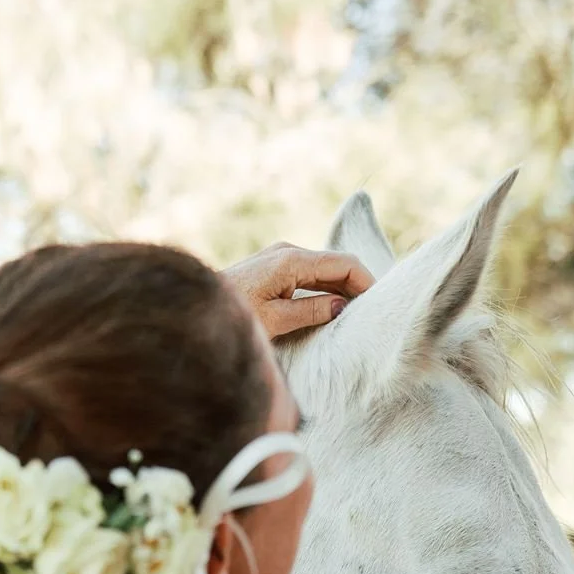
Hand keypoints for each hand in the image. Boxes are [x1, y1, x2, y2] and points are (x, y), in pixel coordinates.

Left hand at [221, 244, 373, 339]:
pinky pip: (310, 275)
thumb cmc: (230, 316)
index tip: (379, 305)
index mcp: (291, 261)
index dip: (366, 282)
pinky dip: (326, 289)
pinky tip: (334, 308)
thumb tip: (341, 307)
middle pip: (337, 264)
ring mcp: (280, 258)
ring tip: (358, 314)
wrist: (194, 308)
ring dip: (342, 288)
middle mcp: (288, 252)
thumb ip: (310, 312)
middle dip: (358, 286)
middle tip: (374, 312)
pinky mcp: (274, 268)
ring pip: (325, 270)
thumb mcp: (274, 321)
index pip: (344, 264)